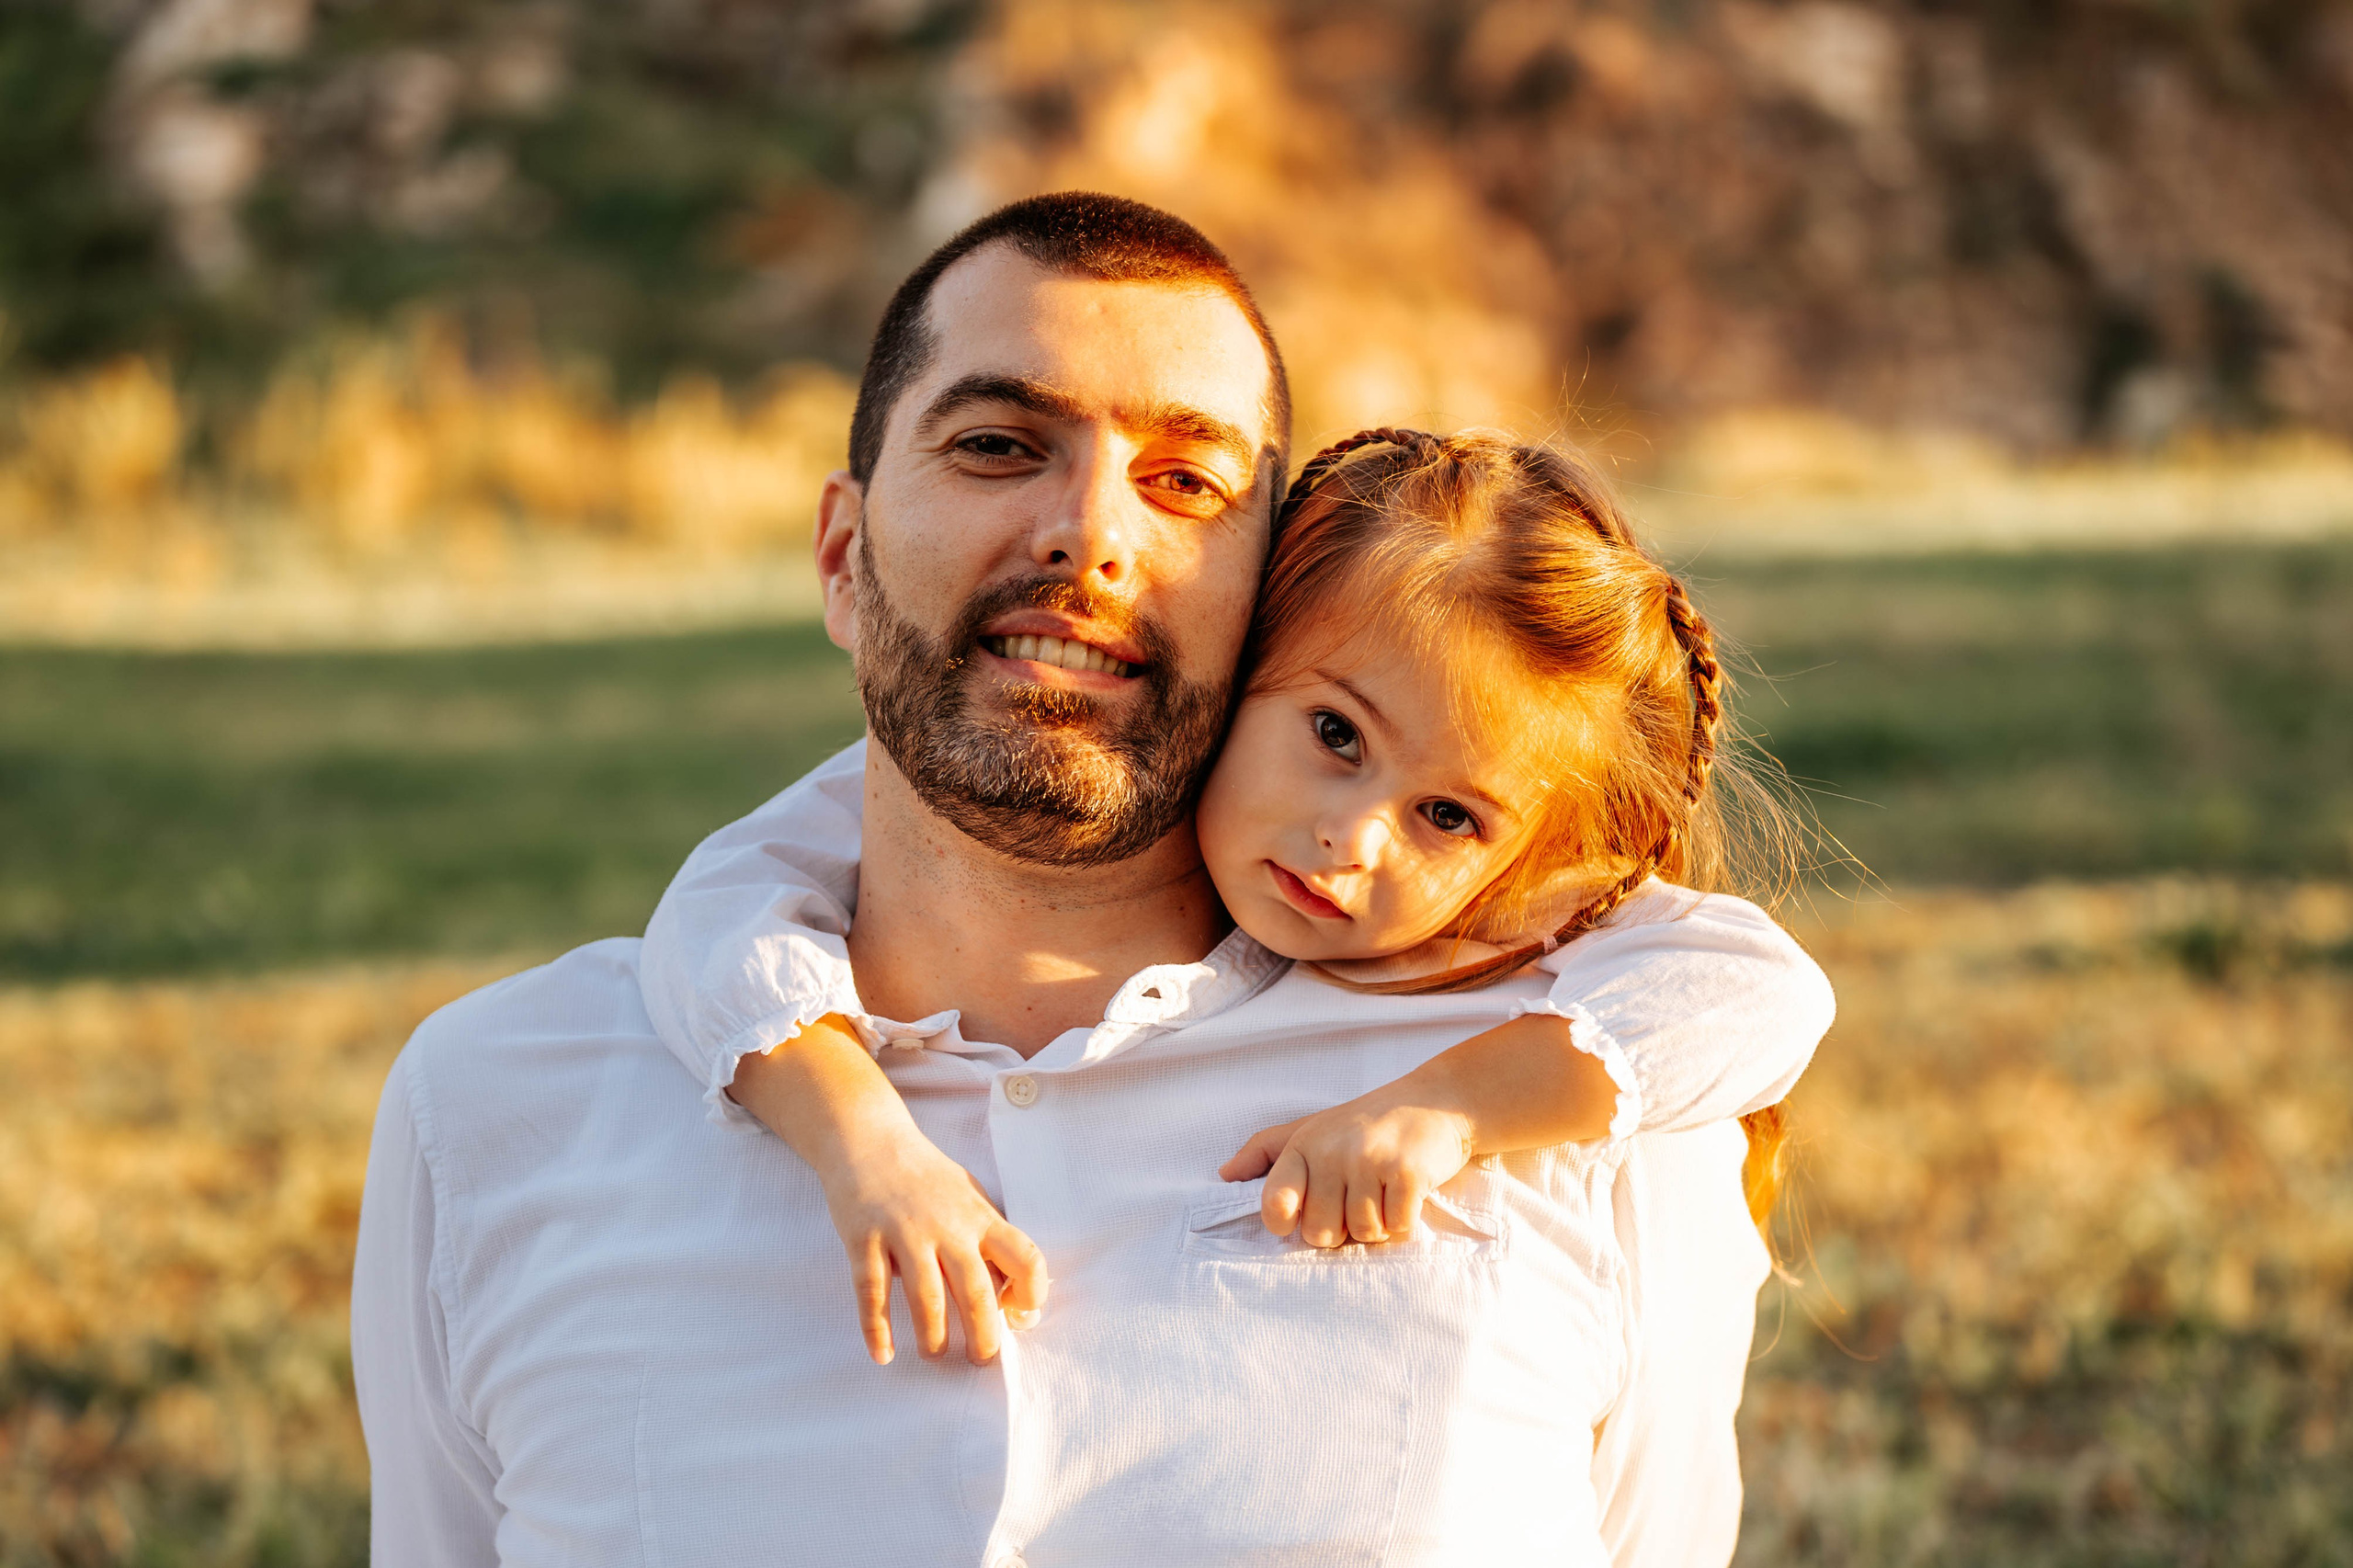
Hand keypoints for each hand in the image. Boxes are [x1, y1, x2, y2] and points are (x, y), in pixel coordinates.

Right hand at [817, 1128, 1046, 1365]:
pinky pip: (872, 1290)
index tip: (1022, 1316)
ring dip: (933, 1337)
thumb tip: (1014, 1295)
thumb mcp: (970, 1198)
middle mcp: (947, 1225)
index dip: (1031, 1292)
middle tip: (982, 1359)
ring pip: (927, 1297)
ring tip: (934, 1355)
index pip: (1024, 1257)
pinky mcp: (864, 1238)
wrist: (870, 1140)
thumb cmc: (927, 1178)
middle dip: (984, 1335)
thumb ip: (989, 1240)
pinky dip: (877, 1327)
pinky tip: (883, 1353)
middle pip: (976, 1290)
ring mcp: (904, 1232)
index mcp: (980, 1217)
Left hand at [1217, 1085, 1475, 1247]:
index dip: (1285, 1223)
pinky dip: (1403, 1222)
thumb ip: (1265, 1152)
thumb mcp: (1311, 1128)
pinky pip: (1396, 1228)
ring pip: (1361, 1233)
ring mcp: (1371, 1161)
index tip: (1302, 1215)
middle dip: (1339, 1228)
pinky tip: (1405, 1194)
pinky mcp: (1409, 1173)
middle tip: (1356, 1197)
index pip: (1275, 1204)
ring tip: (1382, 1192)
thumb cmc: (1366, 1122)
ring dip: (1375, 1225)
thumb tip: (1224, 1175)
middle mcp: (1333, 1152)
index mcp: (1303, 1144)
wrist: (1435, 1101)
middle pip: (1320, 1232)